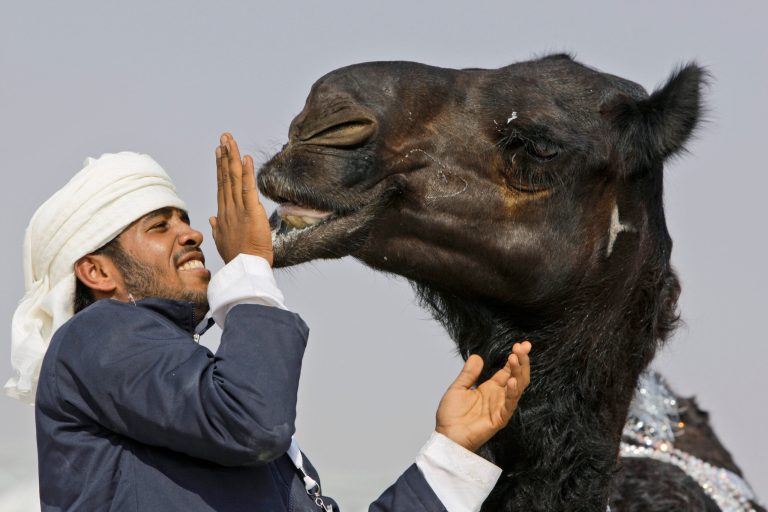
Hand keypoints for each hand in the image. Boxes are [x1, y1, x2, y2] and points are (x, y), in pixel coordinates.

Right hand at [210, 133, 272, 264]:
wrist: (244, 268)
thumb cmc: (236, 257)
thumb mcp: (223, 240)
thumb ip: (218, 227)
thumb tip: (212, 218)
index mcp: (224, 214)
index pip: (222, 185)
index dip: (220, 167)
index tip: (219, 152)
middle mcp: (228, 208)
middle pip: (226, 176)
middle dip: (225, 155)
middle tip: (224, 138)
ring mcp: (238, 209)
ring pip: (235, 178)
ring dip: (232, 157)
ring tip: (230, 141)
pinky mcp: (251, 212)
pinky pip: (249, 188)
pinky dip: (247, 172)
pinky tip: (245, 158)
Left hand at [435, 341, 530, 452]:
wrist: (447, 436)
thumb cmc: (451, 416)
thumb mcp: (458, 388)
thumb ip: (469, 374)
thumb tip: (477, 356)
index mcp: (490, 388)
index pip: (508, 370)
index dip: (516, 358)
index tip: (522, 344)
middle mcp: (499, 396)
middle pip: (517, 376)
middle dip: (522, 361)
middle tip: (523, 347)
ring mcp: (501, 407)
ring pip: (517, 387)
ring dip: (519, 372)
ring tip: (516, 357)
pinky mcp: (499, 418)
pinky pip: (510, 405)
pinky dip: (512, 392)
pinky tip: (512, 380)